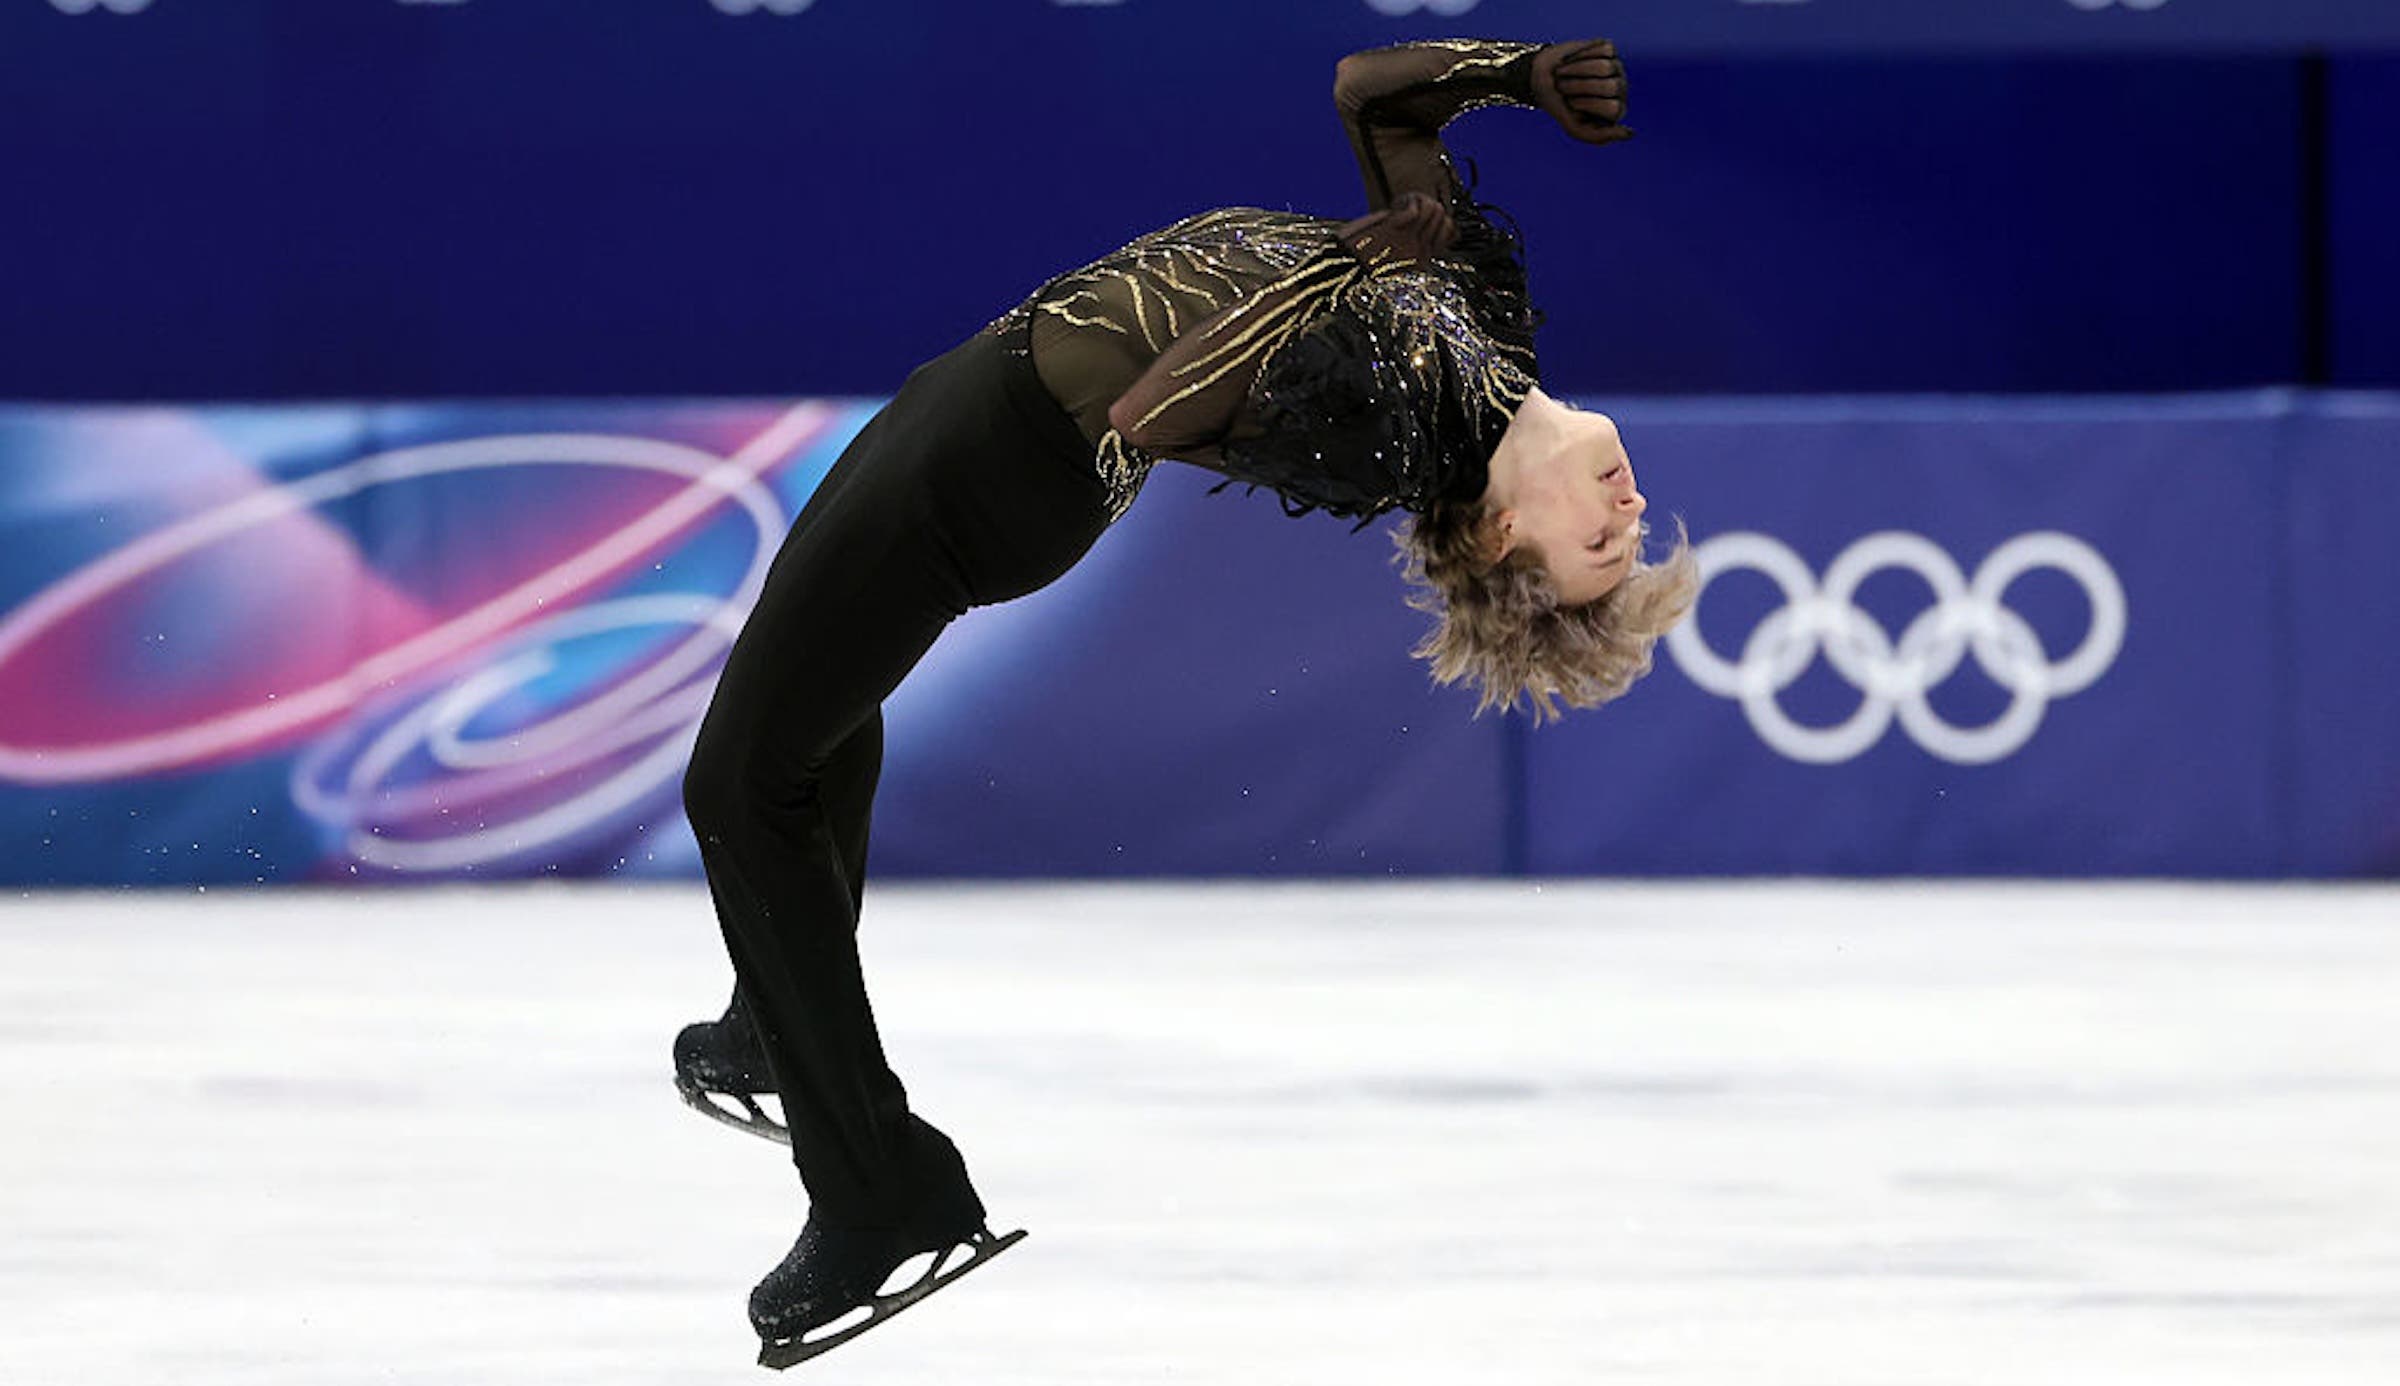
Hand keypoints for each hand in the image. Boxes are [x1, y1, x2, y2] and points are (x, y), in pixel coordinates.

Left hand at [1337, 191, 1458, 267]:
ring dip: (1418, 200)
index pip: (1453, 231)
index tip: (1415, 217)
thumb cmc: (1359, 264)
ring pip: (1435, 209)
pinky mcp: (1394, 230)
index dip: (1438, 217)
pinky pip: (1415, 210)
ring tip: (1399, 207)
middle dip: (1426, 205)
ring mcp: (1410, 241)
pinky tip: (1393, 207)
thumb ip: (1408, 244)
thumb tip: (1417, 224)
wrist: (1338, 271)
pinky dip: (1406, 201)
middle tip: (1404, 209)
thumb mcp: (1391, 259)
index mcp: (1422, 262)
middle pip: (1444, 215)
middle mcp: (1420, 252)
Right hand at [1533, 38, 1630, 145]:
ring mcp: (1616, 67)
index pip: (1612, 109)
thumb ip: (1601, 137)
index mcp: (1616, 111)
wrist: (1541, 79)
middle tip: (1564, 87)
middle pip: (1610, 87)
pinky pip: (1601, 50)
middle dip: (1580, 87)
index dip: (1586, 104)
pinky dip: (1580, 55)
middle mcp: (1620, 89)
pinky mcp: (1609, 50)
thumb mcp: (1576, 128)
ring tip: (1565, 73)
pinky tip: (1573, 61)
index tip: (1571, 105)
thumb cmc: (1560, 106)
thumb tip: (1630, 133)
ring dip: (1576, 70)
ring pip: (1604, 67)